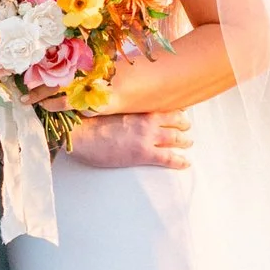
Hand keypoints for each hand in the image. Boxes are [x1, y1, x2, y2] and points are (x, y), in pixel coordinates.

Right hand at [66, 110, 191, 170]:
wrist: (80, 133)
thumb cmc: (88, 121)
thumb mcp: (109, 108)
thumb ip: (121, 109)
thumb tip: (121, 109)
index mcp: (137, 108)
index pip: (163, 106)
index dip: (174, 109)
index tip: (179, 110)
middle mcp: (146, 120)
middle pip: (174, 121)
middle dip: (183, 124)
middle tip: (186, 127)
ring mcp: (146, 137)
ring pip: (176, 138)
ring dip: (184, 141)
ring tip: (188, 143)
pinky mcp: (143, 153)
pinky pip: (169, 157)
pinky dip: (180, 160)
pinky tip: (185, 162)